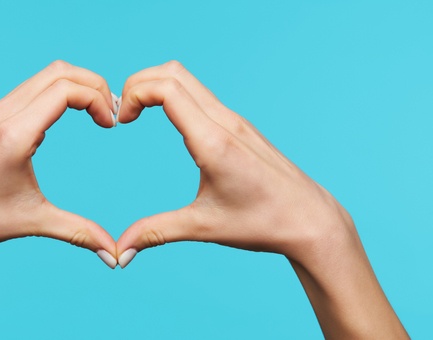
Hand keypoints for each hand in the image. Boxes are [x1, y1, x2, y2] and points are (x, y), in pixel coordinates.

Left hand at [0, 61, 119, 338]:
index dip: (97, 98)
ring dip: (73, 87)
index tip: (110, 124)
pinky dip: (53, 94)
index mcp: (14, 134)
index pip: (65, 89)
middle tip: (110, 113)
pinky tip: (60, 122)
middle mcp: (1, 114)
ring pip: (42, 77)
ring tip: (93, 114)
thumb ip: (78, 232)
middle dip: (92, 85)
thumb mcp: (32, 222)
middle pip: (58, 72)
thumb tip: (114, 256)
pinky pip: (27, 90)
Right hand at [113, 61, 407, 338]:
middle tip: (122, 112)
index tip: (121, 121)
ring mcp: (235, 121)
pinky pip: (201, 95)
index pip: (167, 90)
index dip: (134, 94)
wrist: (311, 220)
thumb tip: (121, 251)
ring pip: (188, 80)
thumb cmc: (263, 223)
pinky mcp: (240, 127)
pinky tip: (167, 122)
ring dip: (156, 87)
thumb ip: (156, 233)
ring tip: (137, 114)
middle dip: (139, 83)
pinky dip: (174, 96)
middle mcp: (225, 122)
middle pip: (174, 73)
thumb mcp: (203, 227)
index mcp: (213, 142)